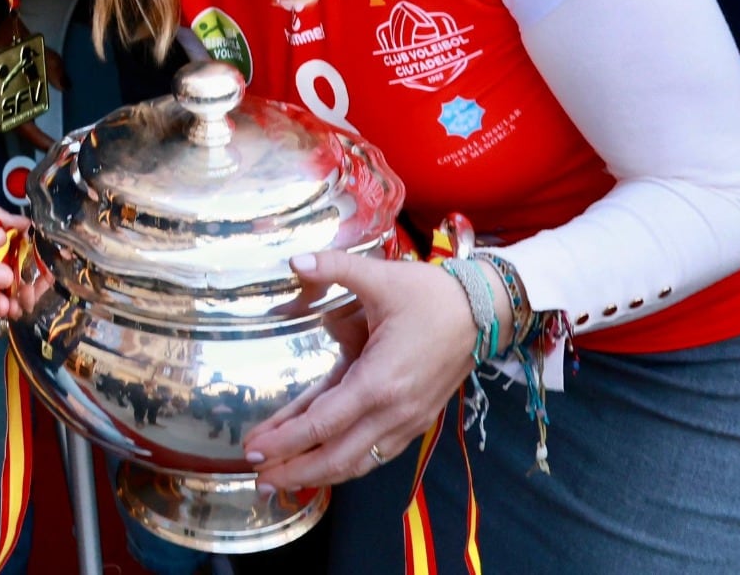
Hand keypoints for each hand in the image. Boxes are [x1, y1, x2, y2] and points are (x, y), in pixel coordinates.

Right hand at [0, 15, 66, 152]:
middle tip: (46, 124)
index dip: (38, 139)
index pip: (21, 126)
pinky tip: (21, 87)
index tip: (52, 146)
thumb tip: (65, 85)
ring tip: (34, 99)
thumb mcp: (38, 50)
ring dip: (20, 105)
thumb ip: (54, 68)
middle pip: (12, 119)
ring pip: (5, 108)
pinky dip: (11, 95)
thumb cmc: (5, 32)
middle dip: (30, 120)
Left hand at [245, 253, 477, 492]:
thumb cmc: (432, 296)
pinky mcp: (414, 420)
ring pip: (357, 462)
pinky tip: (322, 465)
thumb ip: (334, 267)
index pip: (323, 423)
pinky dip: (345, 463)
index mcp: (380, 381)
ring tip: (281, 480)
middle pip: (337, 457)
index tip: (253, 450)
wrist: (486, 312)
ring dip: (318, 474)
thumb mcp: (381, 277)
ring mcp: (406, 421)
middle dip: (294, 471)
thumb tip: (294, 259)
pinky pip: (374, 452)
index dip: (285, 440)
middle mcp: (393, 411)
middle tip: (257, 480)